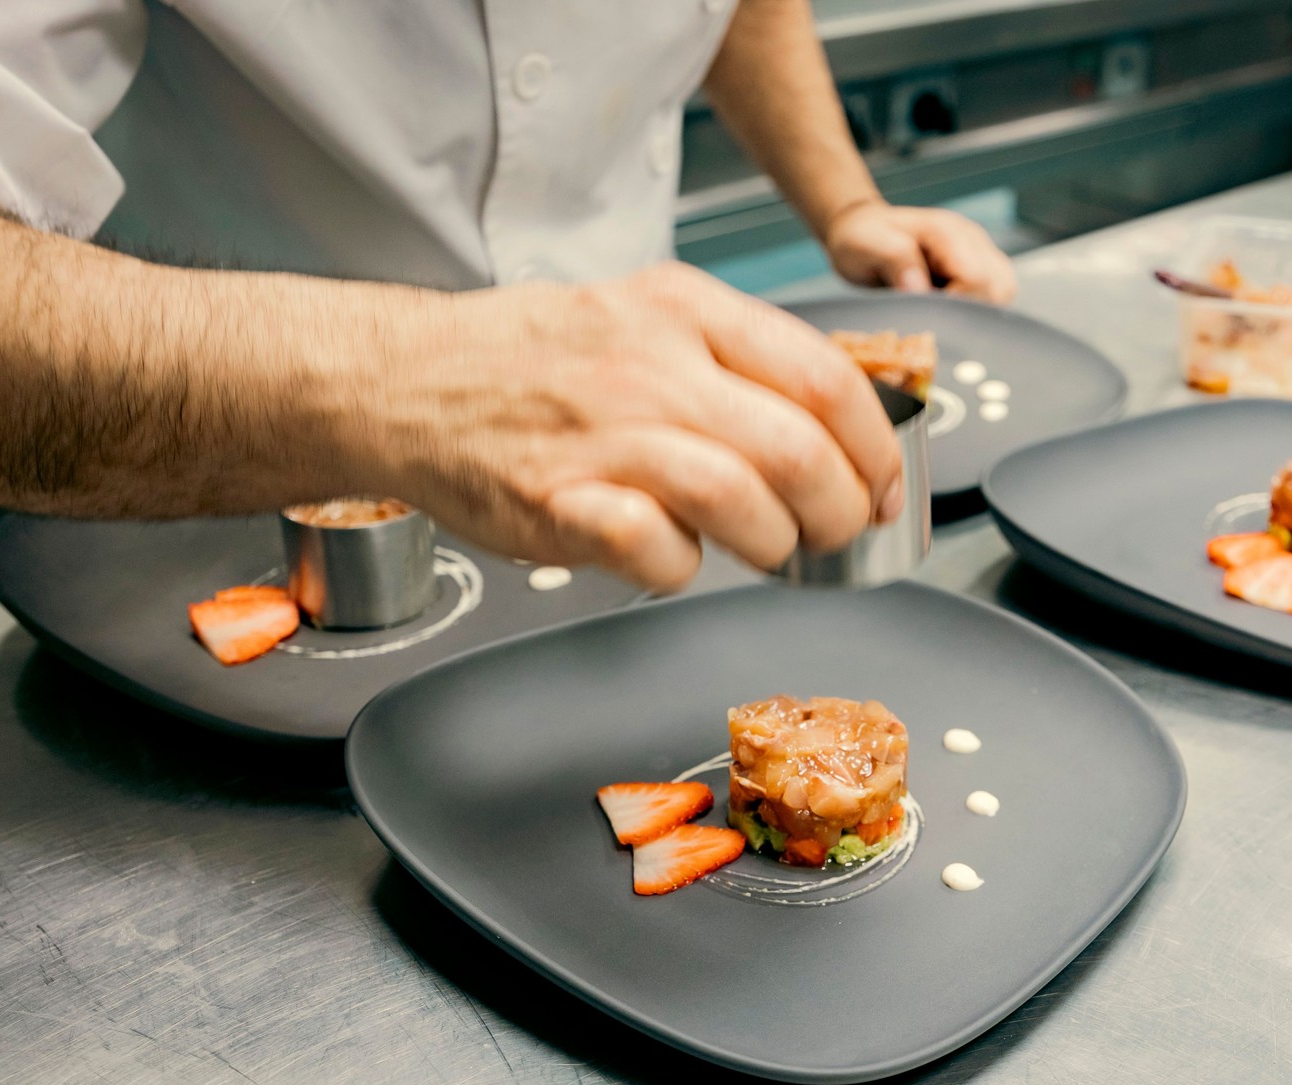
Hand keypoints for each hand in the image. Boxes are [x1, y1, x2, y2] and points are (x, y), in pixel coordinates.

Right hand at [359, 262, 905, 592]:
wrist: (404, 380)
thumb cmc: (532, 362)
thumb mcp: (643, 317)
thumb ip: (735, 360)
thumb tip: (836, 428)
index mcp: (685, 309)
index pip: (826, 376)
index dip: (877, 448)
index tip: (887, 486)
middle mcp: (649, 365)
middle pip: (800, 448)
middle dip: (842, 511)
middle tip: (839, 534)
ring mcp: (602, 435)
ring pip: (741, 499)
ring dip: (775, 543)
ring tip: (765, 548)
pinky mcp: (558, 503)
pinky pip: (658, 550)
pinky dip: (683, 568)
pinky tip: (673, 556)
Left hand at [823, 201, 1017, 304]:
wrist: (863, 229)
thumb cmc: (862, 238)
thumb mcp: (866, 244)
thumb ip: (895, 260)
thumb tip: (919, 289)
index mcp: (947, 232)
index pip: (976, 279)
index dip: (955, 307)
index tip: (928, 319)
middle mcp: (972, 240)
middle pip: (999, 288)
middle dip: (969, 314)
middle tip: (934, 321)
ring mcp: (979, 253)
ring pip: (1004, 293)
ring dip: (977, 313)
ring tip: (942, 316)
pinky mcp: (979, 268)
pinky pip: (995, 295)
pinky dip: (977, 310)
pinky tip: (948, 313)